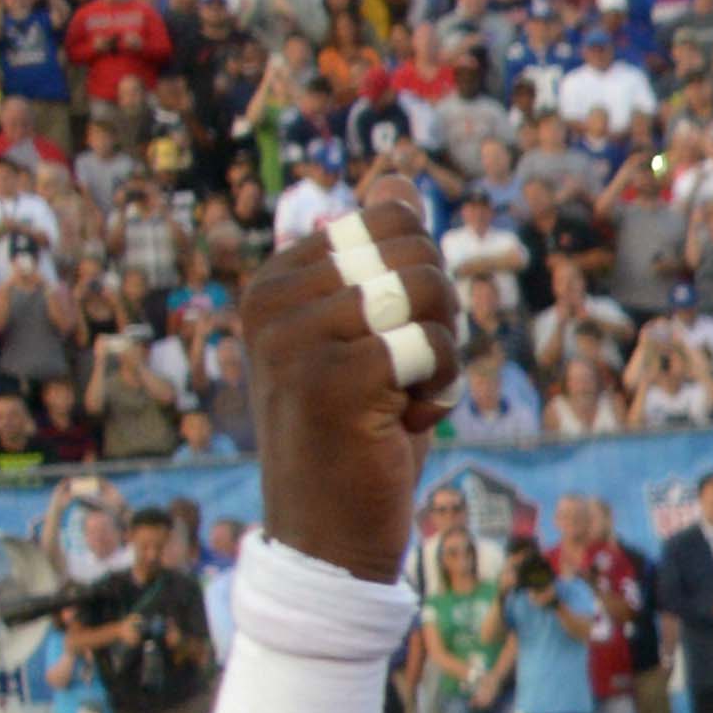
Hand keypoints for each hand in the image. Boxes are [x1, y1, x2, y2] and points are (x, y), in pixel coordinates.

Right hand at [234, 181, 463, 583]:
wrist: (328, 536)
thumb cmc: (358, 437)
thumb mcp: (371, 337)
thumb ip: (380, 259)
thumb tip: (398, 177)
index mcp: (275, 280)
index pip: (390, 218)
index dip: (422, 282)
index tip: (393, 341)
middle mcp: (270, 299)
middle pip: (413, 247)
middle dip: (440, 312)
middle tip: (408, 372)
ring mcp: (291, 337)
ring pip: (425, 290)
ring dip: (442, 352)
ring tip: (402, 397)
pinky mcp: (328, 379)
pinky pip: (430, 344)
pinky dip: (442, 387)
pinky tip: (405, 422)